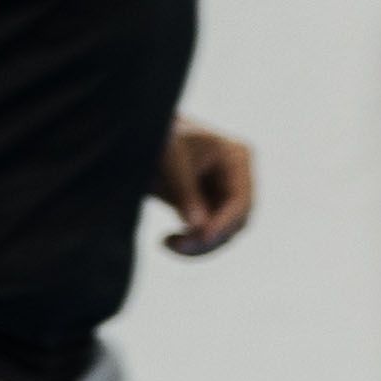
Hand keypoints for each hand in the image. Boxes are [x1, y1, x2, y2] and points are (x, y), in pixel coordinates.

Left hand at [155, 116, 254, 255]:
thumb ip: (184, 190)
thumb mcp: (169, 159)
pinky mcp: (209, 207)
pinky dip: (191, 242)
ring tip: (168, 243)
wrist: (140, 135)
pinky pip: (208, 234)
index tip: (199, 238)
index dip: (223, 224)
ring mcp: (225, 193)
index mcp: (237, 157)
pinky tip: (168, 240)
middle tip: (174, 244)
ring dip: (198, 245)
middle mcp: (237, 177)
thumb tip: (199, 226)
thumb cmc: (157, 136)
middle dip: (208, 238)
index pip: (241, 201)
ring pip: (224, 234)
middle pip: (237, 222)